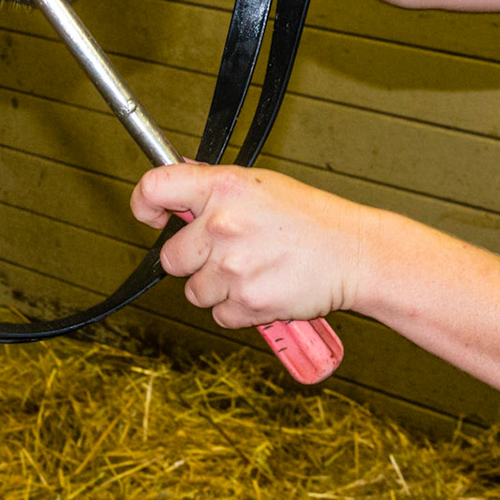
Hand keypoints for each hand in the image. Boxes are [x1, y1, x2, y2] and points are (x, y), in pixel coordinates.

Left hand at [131, 163, 371, 327]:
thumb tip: (175, 190)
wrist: (354, 254)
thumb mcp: (260, 185)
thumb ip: (215, 188)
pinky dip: (238, 309)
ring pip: (195, 291)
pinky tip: (263, 288)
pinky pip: (219, 314)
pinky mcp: (246, 302)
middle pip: (170, 257)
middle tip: (228, 253)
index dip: (144, 205)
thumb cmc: (311, 218)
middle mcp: (222, 224)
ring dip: (217, 287)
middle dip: (193, 260)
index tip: (153, 217)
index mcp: (223, 187)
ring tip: (254, 270)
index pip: (154, 188)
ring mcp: (232, 266)